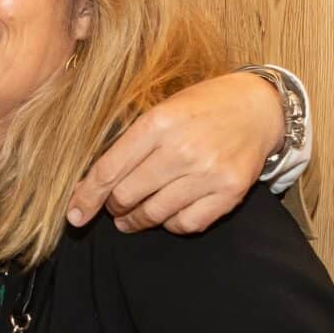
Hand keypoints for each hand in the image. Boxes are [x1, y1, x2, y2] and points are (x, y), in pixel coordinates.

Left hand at [64, 69, 284, 233]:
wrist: (258, 107)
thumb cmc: (202, 107)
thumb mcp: (161, 109)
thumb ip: (129, 143)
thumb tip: (92, 183)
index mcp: (158, 123)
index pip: (109, 171)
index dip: (86, 197)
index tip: (75, 215)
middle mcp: (182, 149)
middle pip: (127, 196)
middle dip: (114, 206)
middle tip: (115, 205)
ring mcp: (208, 173)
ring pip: (154, 215)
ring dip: (137, 220)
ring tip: (133, 216)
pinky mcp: (229, 193)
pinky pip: (185, 225)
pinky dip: (171, 224)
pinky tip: (169, 212)